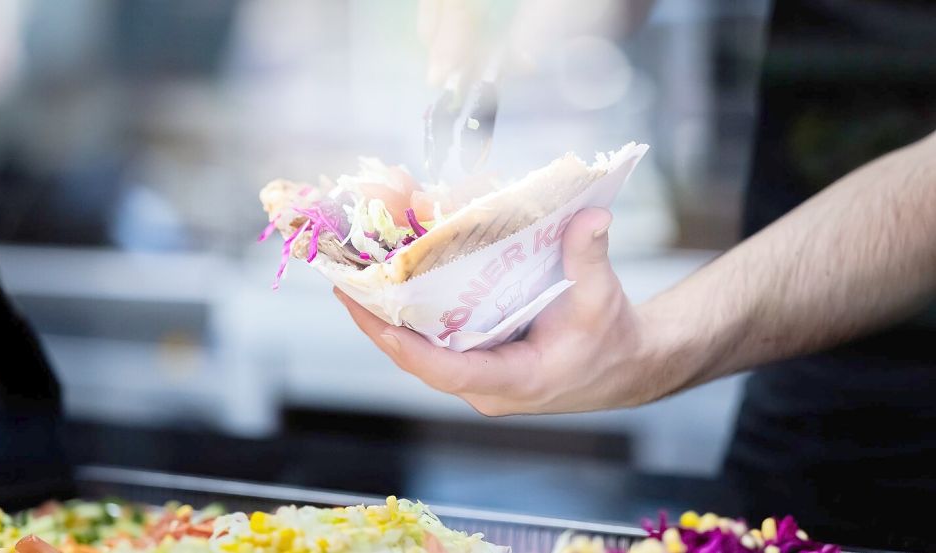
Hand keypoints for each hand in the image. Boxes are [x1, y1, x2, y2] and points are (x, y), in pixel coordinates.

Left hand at [334, 208, 684, 415]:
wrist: (625, 365)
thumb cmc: (613, 339)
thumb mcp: (603, 299)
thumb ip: (591, 258)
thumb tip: (590, 215)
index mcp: (513, 381)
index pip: (447, 371)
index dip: (407, 348)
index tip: (373, 320)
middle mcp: (485, 384)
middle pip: (419, 359)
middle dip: (378, 324)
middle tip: (343, 283)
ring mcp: (478, 374)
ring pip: (421, 351)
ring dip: (386, 318)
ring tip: (353, 278)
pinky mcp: (477, 359)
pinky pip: (434, 340)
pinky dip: (411, 314)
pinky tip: (390, 282)